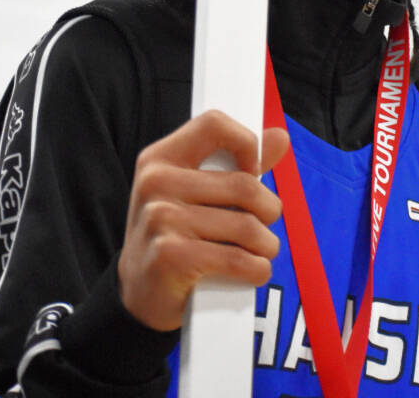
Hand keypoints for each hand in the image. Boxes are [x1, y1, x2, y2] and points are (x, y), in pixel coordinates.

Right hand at [117, 112, 289, 330]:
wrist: (138, 295)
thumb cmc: (174, 235)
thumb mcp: (195, 193)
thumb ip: (238, 165)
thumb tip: (279, 137)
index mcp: (161, 157)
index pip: (213, 124)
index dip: (246, 142)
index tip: (254, 170)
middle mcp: (156, 182)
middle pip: (243, 185)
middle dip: (269, 209)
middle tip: (267, 222)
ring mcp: (160, 219)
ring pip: (246, 226)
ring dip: (266, 244)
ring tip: (263, 250)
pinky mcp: (170, 256)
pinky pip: (236, 259)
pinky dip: (256, 269)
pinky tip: (254, 271)